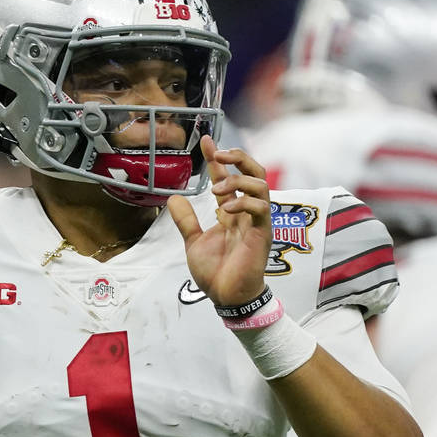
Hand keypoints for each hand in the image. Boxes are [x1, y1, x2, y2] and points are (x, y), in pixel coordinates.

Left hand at [168, 134, 271, 305]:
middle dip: (238, 157)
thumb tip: (174, 198)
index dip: (217, 158)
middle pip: (254, 171)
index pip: (227, 176)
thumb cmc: (216, 272)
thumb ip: (186, 220)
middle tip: (218, 152)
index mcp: (232, 211)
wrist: (226, 297)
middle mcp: (247, 212)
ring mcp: (257, 221)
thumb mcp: (194, 241)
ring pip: (261, 184)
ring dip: (238, 179)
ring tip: (217, 189)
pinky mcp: (262, 233)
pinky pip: (260, 208)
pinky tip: (225, 209)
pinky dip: (243, 202)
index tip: (206, 140)